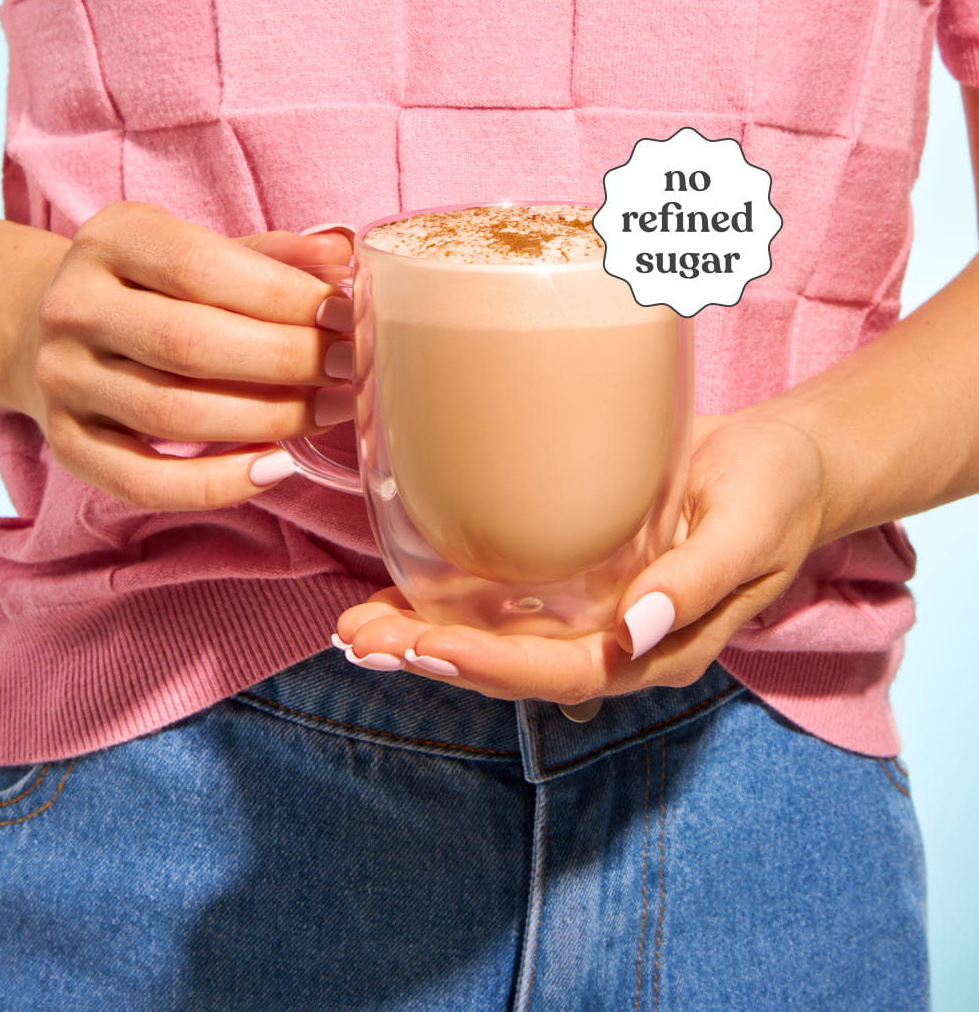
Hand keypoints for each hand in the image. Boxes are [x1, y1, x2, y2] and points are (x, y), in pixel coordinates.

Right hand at [16, 202, 354, 510]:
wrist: (48, 329)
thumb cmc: (152, 290)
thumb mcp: (198, 252)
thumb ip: (269, 256)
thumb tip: (343, 255)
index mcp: (110, 239)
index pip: (202, 267)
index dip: (283, 296)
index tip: (344, 317)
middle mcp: (74, 307)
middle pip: (189, 344)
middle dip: (287, 361)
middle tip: (347, 369)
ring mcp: (62, 380)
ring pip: (172, 415)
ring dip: (269, 420)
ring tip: (329, 413)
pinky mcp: (68, 445)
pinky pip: (145, 482)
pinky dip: (219, 484)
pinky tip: (276, 467)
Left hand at [336, 411, 827, 703]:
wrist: (781, 464)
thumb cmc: (772, 495)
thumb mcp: (747, 531)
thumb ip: (696, 584)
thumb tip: (637, 631)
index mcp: (658, 645)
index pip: (566, 671)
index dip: (494, 666)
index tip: (426, 647)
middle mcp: (612, 638)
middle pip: (513, 665)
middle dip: (433, 658)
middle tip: (359, 641)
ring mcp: (588, 607)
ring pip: (496, 635)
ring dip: (422, 636)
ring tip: (354, 629)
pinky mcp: (571, 571)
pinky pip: (502, 595)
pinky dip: (446, 597)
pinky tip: (395, 589)